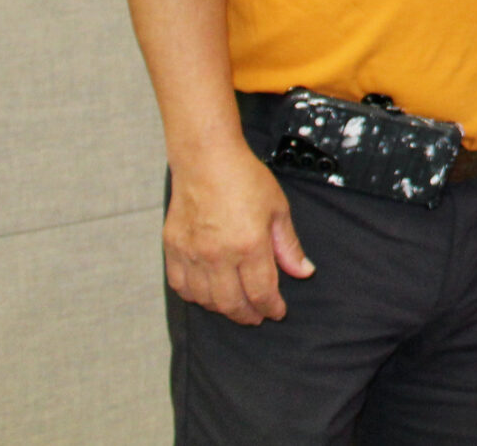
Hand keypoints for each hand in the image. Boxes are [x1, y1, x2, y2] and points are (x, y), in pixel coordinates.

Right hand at [163, 141, 313, 324]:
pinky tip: (207, 293)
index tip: (277, 312)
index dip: (271, 307)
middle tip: (258, 316)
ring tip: (236, 305)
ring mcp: (192, 253)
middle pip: (232, 303)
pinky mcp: (173, 248)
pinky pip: (180, 286)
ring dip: (222, 308)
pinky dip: (195, 296)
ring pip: (205, 299)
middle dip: (248, 315)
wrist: (206, 159)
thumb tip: (303, 272)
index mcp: (249, 245)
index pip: (261, 292)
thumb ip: (289, 246)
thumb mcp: (278, 209)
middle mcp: (217, 255)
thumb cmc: (245, 179)